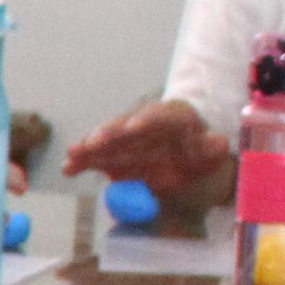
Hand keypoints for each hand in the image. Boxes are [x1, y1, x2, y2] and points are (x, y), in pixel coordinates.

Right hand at [62, 97, 233, 215]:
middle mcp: (146, 121)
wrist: (186, 170)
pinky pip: (94, 156)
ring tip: (73, 153)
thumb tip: (216, 141)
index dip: (147, 119)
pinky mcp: (111, 153)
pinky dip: (81, 161)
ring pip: (106, 138)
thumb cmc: (200, 159)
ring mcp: (125, 137)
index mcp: (176, 116)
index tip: (133, 127)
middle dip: (109, 131)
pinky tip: (67, 169)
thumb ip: (214, 149)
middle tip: (94, 141)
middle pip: (126, 123)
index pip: (163, 113)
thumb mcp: (213, 156)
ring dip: (89, 145)